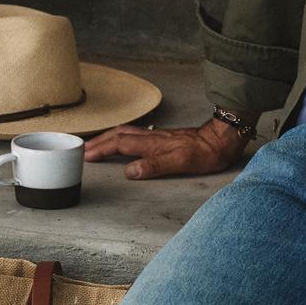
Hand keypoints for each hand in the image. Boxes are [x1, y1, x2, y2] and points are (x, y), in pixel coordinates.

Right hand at [82, 118, 247, 179]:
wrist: (222, 139)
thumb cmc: (205, 153)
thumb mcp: (181, 163)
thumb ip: (154, 166)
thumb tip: (129, 171)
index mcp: (152, 144)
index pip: (119, 145)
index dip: (101, 149)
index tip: (85, 155)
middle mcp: (152, 138)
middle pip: (118, 136)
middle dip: (99, 142)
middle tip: (83, 149)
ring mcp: (158, 136)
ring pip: (126, 133)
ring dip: (109, 137)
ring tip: (96, 143)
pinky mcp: (164, 138)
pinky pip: (136, 135)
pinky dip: (122, 137)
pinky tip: (125, 141)